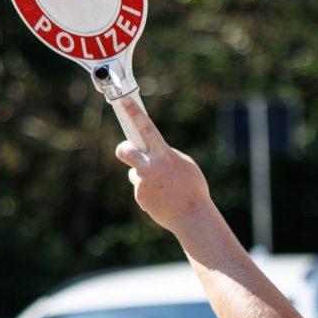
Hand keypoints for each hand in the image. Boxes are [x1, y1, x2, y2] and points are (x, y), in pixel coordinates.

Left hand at [114, 99, 211, 232]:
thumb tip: (151, 153)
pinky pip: (140, 188)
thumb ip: (167, 155)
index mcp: (165, 155)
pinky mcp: (140, 196)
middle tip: (129, 151)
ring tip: (163, 188)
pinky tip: (162, 198)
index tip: (124, 101)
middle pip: (125, 150)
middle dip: (124, 149)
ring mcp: (144, 182)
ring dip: (144, 177)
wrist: (192, 216)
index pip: (147, 129)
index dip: (135, 113)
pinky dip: (148, 192)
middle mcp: (151, 167)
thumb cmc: (193, 189)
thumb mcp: (185, 165)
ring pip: (135, 172)